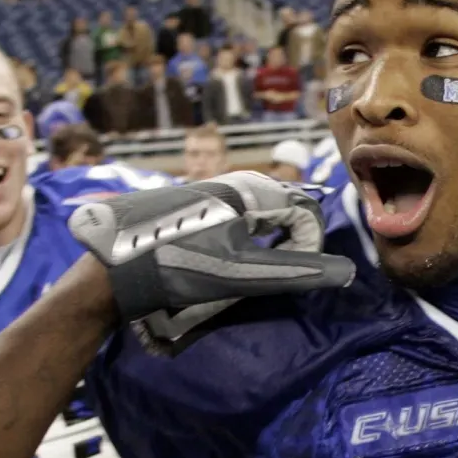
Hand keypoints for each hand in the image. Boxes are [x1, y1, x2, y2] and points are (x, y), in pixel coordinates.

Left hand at [68, 172, 354, 350]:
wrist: (111, 269)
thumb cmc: (180, 269)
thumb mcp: (243, 275)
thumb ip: (297, 273)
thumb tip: (346, 272)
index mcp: (248, 191)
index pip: (305, 213)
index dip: (308, 249)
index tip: (291, 274)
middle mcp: (229, 182)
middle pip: (281, 210)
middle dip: (286, 244)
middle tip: (268, 275)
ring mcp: (206, 191)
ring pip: (255, 214)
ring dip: (261, 245)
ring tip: (241, 272)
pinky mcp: (187, 204)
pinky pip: (230, 216)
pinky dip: (237, 240)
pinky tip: (214, 261)